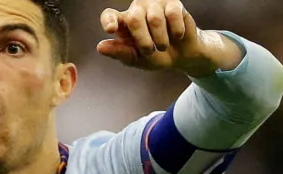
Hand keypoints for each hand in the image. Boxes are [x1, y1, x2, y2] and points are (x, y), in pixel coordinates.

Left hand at [97, 0, 224, 75]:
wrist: (183, 56)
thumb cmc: (156, 56)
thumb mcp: (137, 59)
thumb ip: (120, 53)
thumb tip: (100, 47)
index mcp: (123, 24)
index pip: (109, 16)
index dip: (109, 20)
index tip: (110, 29)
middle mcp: (136, 10)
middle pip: (134, 19)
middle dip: (143, 40)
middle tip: (150, 51)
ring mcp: (155, 5)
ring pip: (154, 19)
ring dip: (161, 39)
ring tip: (163, 46)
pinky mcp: (173, 4)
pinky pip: (172, 15)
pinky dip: (176, 31)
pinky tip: (177, 35)